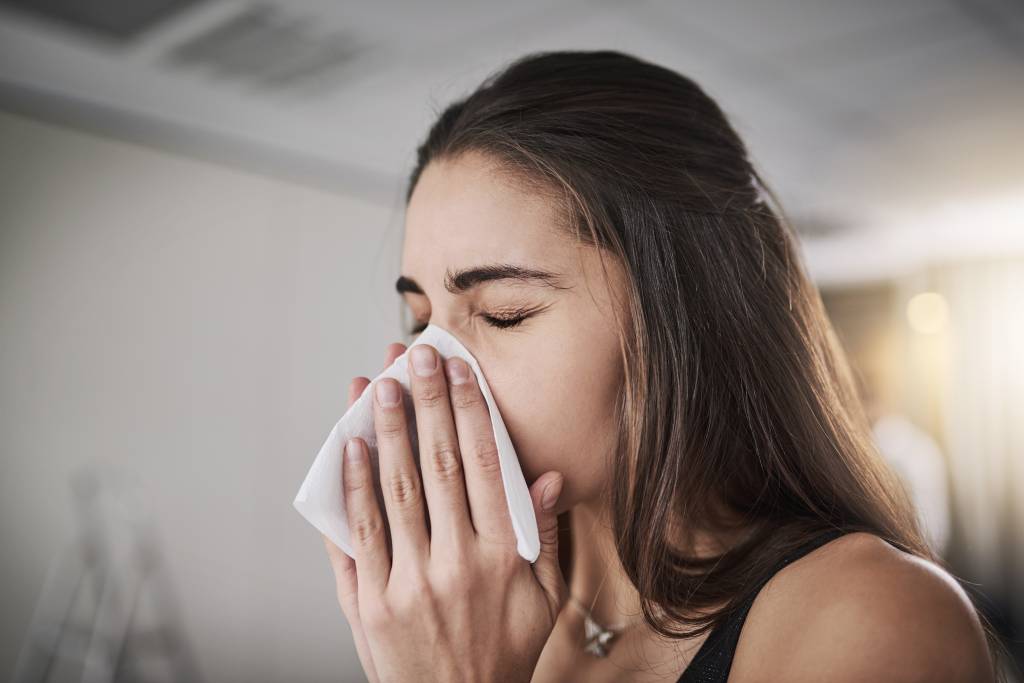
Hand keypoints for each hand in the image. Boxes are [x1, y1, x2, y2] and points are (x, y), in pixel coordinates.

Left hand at [323, 342, 567, 682]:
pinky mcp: (368, 604)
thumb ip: (543, 536)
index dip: (470, 411)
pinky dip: (353, 488)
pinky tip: (350, 448)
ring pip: (394, 491)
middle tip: (414, 355)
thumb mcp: (544, 600)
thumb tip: (547, 476)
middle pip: (436, 465)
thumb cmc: (503, 653)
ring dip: (386, 431)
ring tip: (378, 385)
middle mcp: (455, 563)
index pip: (485, 466)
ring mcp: (407, 583)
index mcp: (502, 558)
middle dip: (425, 403)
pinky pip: (358, 536)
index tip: (459, 370)